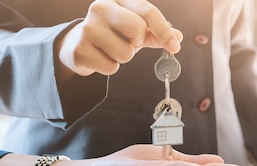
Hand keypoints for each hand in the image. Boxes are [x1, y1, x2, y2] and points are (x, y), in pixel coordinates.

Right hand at [58, 0, 182, 76]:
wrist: (78, 43)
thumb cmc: (112, 33)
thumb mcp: (134, 28)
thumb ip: (155, 33)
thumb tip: (177, 38)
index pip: (147, 11)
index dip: (163, 30)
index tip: (174, 47)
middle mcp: (100, 7)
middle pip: (137, 29)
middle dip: (137, 42)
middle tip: (127, 42)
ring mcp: (88, 28)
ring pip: (125, 53)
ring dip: (123, 57)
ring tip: (111, 49)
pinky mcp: (80, 49)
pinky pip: (111, 67)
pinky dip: (110, 67)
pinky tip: (100, 57)